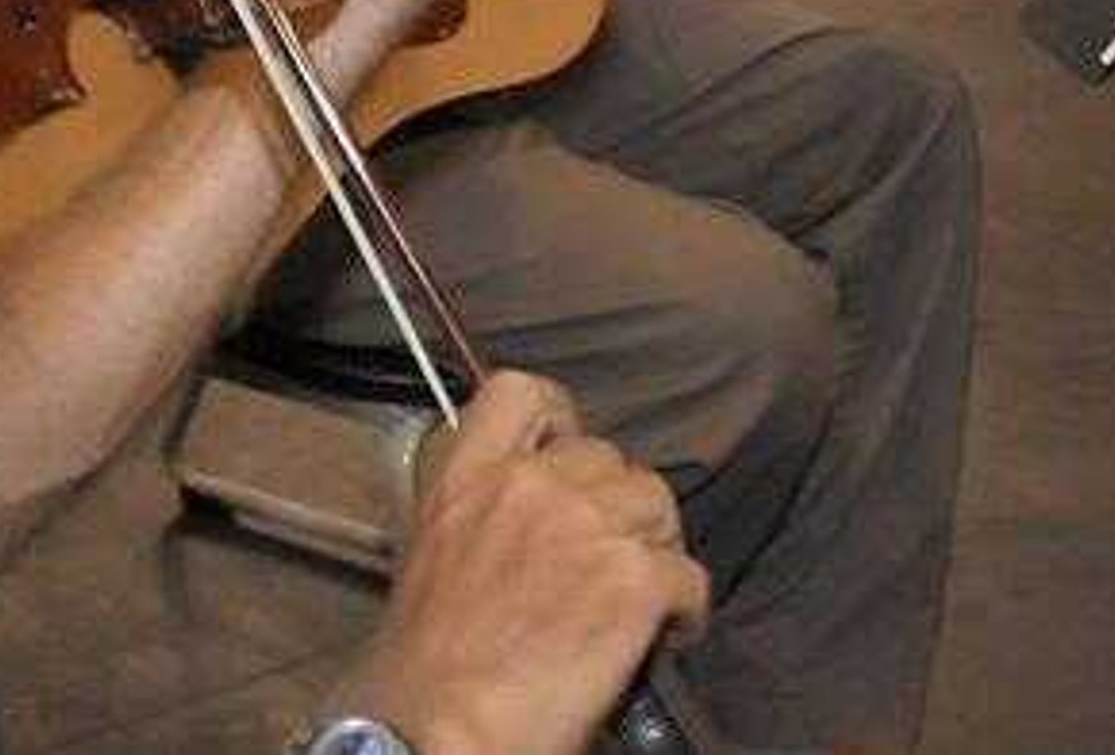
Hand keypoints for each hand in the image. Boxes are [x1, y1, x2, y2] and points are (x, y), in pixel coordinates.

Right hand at [343, 370, 706, 754]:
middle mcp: (528, 485)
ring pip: (658, 506)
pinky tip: (664, 635)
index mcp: (466, 477)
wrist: (439, 730)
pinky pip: (689, 575)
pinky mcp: (633, 580)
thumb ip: (479, 517)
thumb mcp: (429, 560)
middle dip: (616, 505)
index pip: (523, 393)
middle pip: (609, 457)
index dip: (560, 419)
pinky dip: (685, 609)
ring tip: (640, 598)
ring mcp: (587, 526)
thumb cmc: (424, 674)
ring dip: (655, 548)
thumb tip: (519, 527)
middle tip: (609, 558)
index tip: (569, 453)